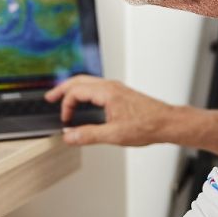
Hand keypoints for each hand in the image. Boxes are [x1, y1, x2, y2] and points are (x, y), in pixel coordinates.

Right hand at [44, 75, 173, 146]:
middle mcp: (111, 86)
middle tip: (50, 98)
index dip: (66, 106)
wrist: (167, 122)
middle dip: (62, 89)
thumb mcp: (114, 135)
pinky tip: (84, 102)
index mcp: (107, 92)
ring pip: (88, 82)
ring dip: (73, 89)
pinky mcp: (120, 94)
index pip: (76, 92)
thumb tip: (69, 136)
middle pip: (79, 80)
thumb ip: (88, 135)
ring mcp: (116, 88)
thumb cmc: (147, 125)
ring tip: (63, 98)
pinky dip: (84, 91)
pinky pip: (96, 87)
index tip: (65, 121)